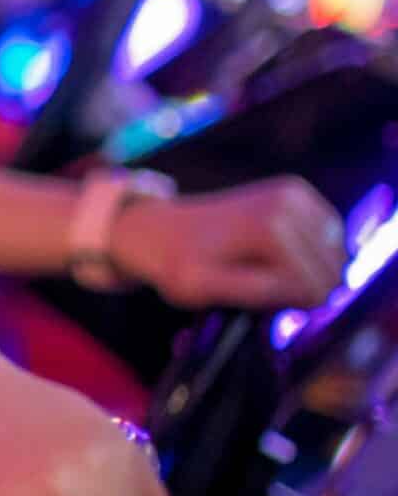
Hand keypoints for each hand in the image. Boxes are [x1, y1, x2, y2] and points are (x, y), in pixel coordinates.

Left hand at [112, 179, 345, 310]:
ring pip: (334, 255)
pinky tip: (277, 254)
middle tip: (257, 283)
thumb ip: (256, 291)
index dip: (290, 304)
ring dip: (306, 269)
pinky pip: (329, 236)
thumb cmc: (178, 264)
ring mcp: (295, 192)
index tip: (256, 298)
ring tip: (263, 267)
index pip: (315, 288)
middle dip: (300, 285)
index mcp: (272, 229)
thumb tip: (306, 291)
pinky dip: (310, 252)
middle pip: (329, 271)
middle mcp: (289, 202)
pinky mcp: (296, 190)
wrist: (161, 229)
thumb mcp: (203, 288)